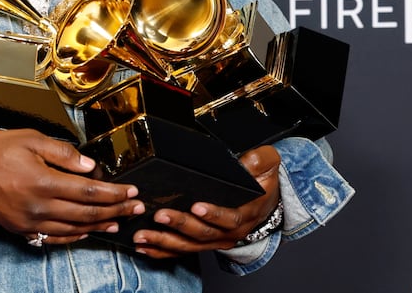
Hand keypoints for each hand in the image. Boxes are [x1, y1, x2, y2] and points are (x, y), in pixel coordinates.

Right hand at [0, 129, 144, 245]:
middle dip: (116, 211)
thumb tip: (90, 166)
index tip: (131, 192)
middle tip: (135, 208)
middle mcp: (40, 207)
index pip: (90, 192)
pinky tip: (85, 232)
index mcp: (45, 182)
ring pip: (74, 229)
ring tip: (117, 223)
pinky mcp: (20, 229)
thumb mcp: (30, 139)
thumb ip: (63, 153)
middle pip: (87, 214)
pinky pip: (53, 238)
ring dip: (99, 226)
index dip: (115, 194)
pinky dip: (74, 237)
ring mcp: (30, 222)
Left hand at [130, 145, 281, 257]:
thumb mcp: (268, 166)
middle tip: (160, 215)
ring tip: (143, 235)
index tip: (196, 207)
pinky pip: (182, 250)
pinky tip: (145, 247)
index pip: (230, 218)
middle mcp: (229, 232)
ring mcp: (216, 240)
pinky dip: (162, 251)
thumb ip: (260, 160)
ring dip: (165, 241)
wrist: (265, 204)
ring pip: (189, 245)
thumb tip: (246, 160)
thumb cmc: (262, 184)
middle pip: (203, 233)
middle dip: (180, 225)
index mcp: (245, 214)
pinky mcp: (203, 243)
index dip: (214, 214)